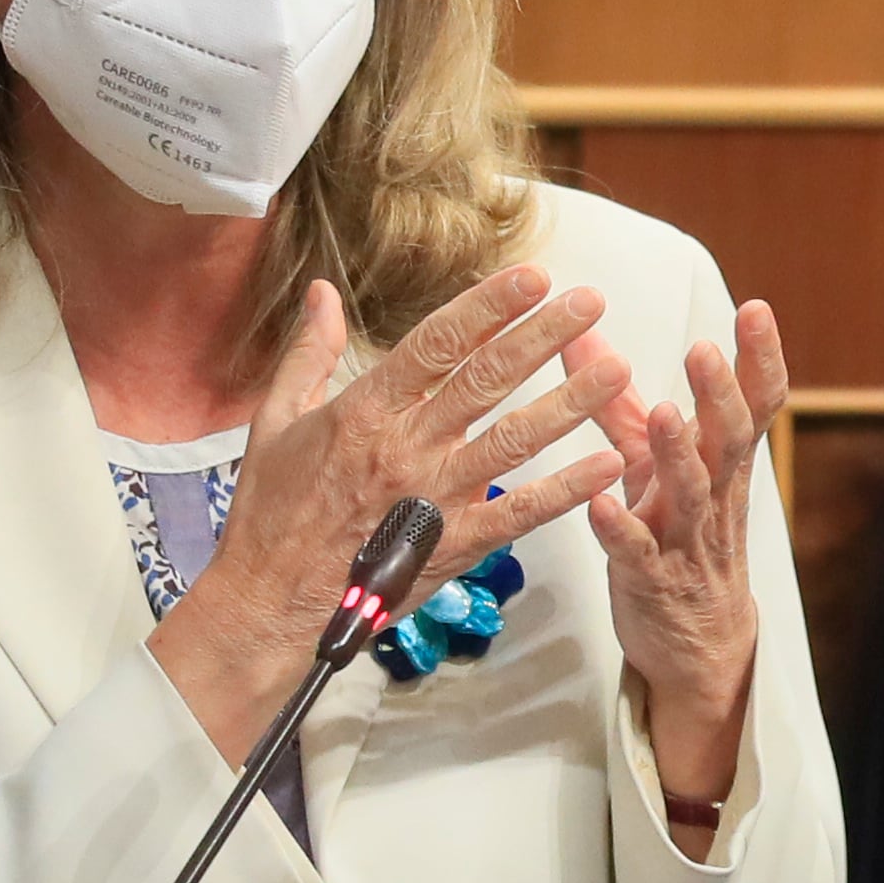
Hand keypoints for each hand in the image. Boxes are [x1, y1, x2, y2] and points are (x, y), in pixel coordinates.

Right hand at [154, 265, 630, 762]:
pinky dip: (566, 491)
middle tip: (591, 302)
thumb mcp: (274, 420)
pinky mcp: (453, 547)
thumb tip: (322, 290)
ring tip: (615, 369)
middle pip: (488, 380)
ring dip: (569, 402)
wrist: (267, 606)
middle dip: (544, 336)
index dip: (489, 306)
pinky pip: (520, 514)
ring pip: (514, 440)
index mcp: (365, 411)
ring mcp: (433, 498)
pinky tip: (606, 466)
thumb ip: (307, 351)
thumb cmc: (270, 513)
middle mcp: (406, 447)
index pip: (438, 343)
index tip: (533, 276)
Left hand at [568, 301, 787, 819]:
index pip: (755, 405)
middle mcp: (712, 495)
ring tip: (660, 412)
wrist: (696, 644)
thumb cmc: (674, 534)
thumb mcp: (654, 465)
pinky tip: (598, 505)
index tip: (756, 309)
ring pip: (690, 494)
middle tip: (704, 349)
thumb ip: (618, 402)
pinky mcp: (650, 581)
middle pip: (728, 440)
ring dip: (676, 453)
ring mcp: (684, 539)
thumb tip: (579, 332)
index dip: (759, 359)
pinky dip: (618, 529)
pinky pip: (637, 554)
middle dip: (719, 394)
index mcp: (721, 462)